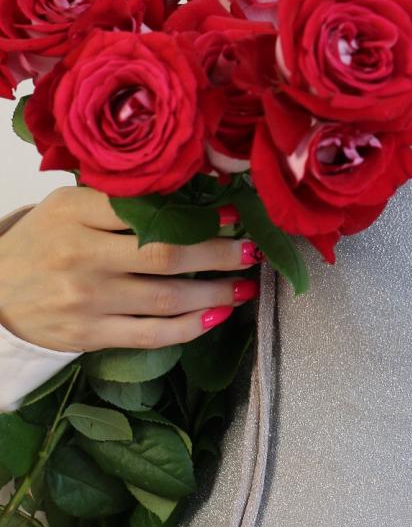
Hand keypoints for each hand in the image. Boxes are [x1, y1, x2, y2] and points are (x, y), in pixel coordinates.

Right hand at [0, 185, 261, 352]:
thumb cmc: (43, 239)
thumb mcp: (70, 204)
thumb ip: (120, 199)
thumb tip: (193, 190)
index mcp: (76, 212)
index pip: (145, 209)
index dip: (196, 212)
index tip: (233, 213)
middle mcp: (82, 255)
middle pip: (164, 254)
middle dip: (217, 253)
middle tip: (252, 250)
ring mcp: (86, 299)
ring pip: (164, 298)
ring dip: (214, 292)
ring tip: (245, 285)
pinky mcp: (88, 336)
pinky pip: (149, 335)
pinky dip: (188, 327)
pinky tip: (216, 316)